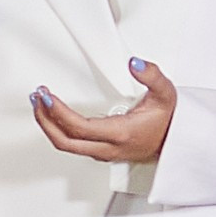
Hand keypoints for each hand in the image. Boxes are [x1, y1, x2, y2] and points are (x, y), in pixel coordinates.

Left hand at [31, 56, 178, 164]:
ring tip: (40, 104)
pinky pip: (74, 145)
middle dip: (45, 120)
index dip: (58, 112)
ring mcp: (105, 153)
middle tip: (37, 98)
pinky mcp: (103, 152)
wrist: (178, 142)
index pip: (79, 127)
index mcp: (120, 133)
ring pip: (67, 145)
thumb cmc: (171, 121)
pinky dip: (59, 130)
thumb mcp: (166, 93)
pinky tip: (55, 115)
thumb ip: (151, 75)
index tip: (46, 95)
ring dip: (49, 125)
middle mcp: (109, 147)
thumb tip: (135, 63)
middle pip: (65, 141)